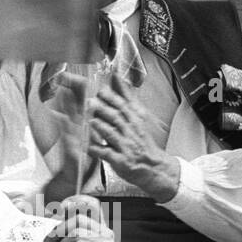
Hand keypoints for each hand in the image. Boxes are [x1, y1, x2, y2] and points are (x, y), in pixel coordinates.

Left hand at [82, 68, 180, 200]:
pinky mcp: (120, 160)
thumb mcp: (137, 115)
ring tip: (90, 121)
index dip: (112, 97)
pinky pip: (107, 154)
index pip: (123, 105)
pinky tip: (88, 146)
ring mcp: (126, 146)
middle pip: (117, 118)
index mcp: (134, 119)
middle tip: (90, 102)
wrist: (153, 166)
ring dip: (101, 127)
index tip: (100, 90)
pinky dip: (98, 150)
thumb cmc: (141, 139)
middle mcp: (131, 131)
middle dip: (104, 110)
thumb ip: (126, 96)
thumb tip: (117, 75)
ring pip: (112, 134)